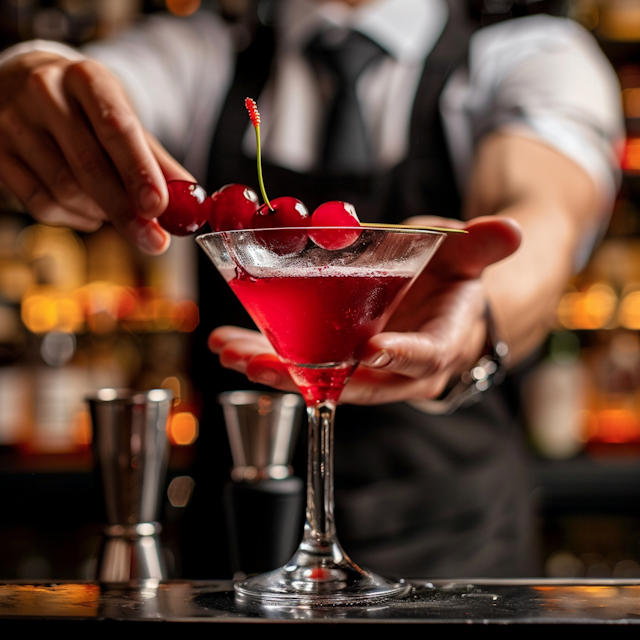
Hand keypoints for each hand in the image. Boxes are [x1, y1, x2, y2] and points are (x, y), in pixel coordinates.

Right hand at [0, 51, 191, 252]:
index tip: (159, 207)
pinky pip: (40, 204)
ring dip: (101, 214)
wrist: (31, 84)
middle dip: (126, 211)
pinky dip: (74, 219)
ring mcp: (13, 122)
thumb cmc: (89, 110)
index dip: (138, 171)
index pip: (116, 128)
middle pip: (89, 166)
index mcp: (86, 79)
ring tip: (118, 213)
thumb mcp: (125, 120)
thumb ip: (157, 161)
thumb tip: (191, 199)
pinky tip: (90, 213)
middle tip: (154, 241)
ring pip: (64, 190)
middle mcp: (44, 93)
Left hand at [208, 216, 520, 404]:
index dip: (401, 356)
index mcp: (438, 346)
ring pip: (318, 379)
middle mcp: (397, 370)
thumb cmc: (451, 283)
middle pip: (354, 382)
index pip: (423, 358)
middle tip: (258, 365)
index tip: (372, 349)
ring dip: (271, 368)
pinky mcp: (338, 361)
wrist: (436, 307)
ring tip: (227, 352)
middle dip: (305, 377)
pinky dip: (266, 354)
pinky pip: (302, 364)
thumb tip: (510, 230)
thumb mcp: (466, 260)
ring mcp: (364, 369)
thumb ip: (481, 247)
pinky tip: (230, 343)